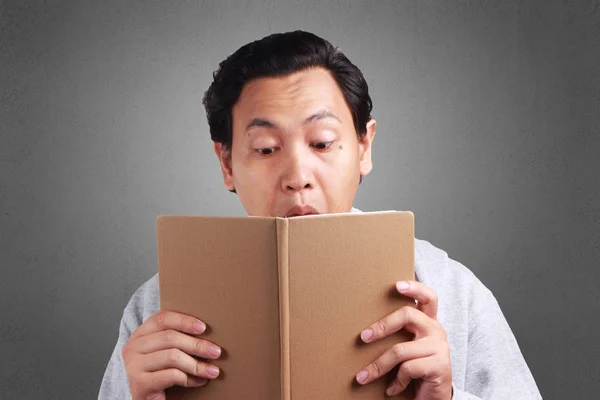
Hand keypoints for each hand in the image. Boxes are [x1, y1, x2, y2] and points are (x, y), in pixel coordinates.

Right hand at [122, 310, 221, 399]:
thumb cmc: (158, 374)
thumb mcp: (164, 352)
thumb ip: (176, 340)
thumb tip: (207, 334)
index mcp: (140, 335)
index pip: (162, 319)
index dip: (184, 321)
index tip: (203, 327)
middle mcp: (133, 347)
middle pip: (170, 338)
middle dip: (197, 345)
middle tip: (216, 352)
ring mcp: (133, 365)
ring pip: (172, 356)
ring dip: (197, 364)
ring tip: (212, 370)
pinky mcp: (139, 383)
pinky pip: (171, 375)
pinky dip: (190, 378)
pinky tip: (200, 381)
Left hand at [355, 281, 451, 398]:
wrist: (434, 399)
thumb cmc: (415, 370)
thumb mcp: (407, 348)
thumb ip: (399, 334)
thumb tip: (365, 329)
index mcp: (429, 322)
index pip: (428, 297)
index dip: (414, 288)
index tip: (396, 285)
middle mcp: (436, 330)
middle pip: (407, 315)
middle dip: (381, 326)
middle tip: (363, 337)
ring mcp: (440, 347)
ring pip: (399, 350)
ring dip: (378, 366)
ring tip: (363, 377)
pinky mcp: (440, 365)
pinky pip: (408, 368)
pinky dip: (395, 381)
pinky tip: (391, 389)